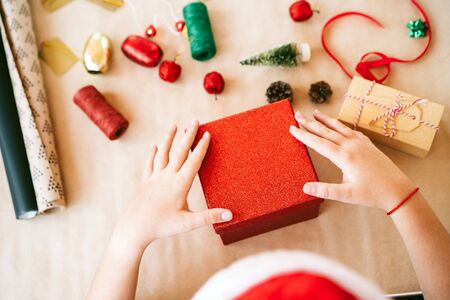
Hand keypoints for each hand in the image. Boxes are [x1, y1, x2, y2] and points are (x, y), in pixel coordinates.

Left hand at [113, 120, 231, 249]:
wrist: (134, 228)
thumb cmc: (162, 226)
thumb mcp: (188, 223)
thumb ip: (209, 217)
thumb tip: (230, 215)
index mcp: (180, 184)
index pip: (193, 161)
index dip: (201, 147)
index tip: (207, 134)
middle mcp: (167, 176)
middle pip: (179, 151)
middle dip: (188, 135)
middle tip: (194, 121)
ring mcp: (154, 178)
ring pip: (163, 153)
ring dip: (169, 138)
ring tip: (174, 125)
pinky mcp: (145, 182)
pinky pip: (150, 164)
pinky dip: (153, 153)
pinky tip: (155, 146)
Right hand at [289, 110, 414, 211]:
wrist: (398, 190)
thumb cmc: (372, 194)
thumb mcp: (346, 194)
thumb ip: (325, 190)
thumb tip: (305, 187)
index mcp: (344, 157)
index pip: (319, 143)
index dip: (304, 135)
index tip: (292, 128)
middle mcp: (351, 146)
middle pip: (326, 131)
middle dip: (310, 123)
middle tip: (297, 114)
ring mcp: (361, 143)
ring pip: (339, 128)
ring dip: (325, 120)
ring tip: (315, 112)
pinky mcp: (368, 145)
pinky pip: (351, 131)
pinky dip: (341, 125)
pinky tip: (338, 124)